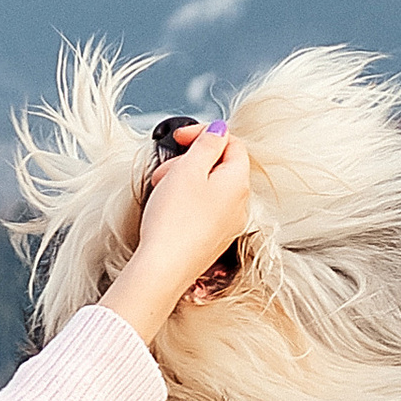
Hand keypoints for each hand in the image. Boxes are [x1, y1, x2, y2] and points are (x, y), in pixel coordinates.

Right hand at [99, 122, 252, 348]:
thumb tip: (220, 131)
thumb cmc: (174, 222)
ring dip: (184, 180)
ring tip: (161, 189)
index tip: (181, 138)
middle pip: (219, 166)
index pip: (232, 144)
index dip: (205, 134)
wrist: (162, 269)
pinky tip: (167, 209)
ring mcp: (227, 225)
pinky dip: (185, 201)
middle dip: (190, 161)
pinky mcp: (212, 240)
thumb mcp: (189, 169)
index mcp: (238, 183)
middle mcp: (239, 205)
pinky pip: (203, 209)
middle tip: (166, 169)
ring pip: (209, 188)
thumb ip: (207, 144)